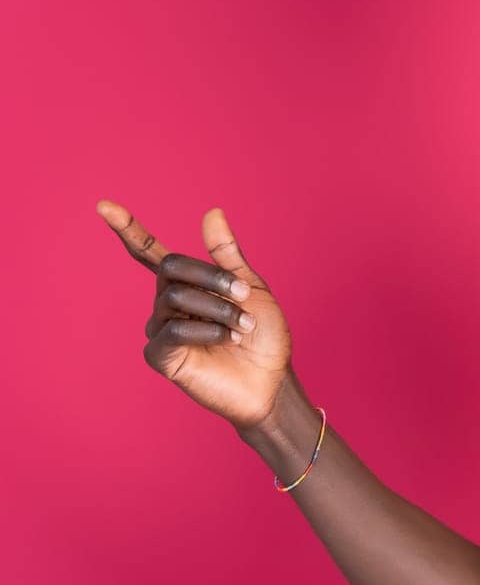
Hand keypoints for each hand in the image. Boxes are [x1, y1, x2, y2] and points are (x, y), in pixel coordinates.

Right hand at [98, 201, 294, 430]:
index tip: (103, 205)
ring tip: (242, 326)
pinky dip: (205, 330)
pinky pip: (172, 330)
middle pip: (171, 268)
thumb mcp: (250, 287)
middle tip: (243, 295)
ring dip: (218, 308)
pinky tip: (224, 339)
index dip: (128, 229)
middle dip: (211, 277)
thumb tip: (211, 212)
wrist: (271, 379)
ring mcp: (160, 329)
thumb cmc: (262, 336)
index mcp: (187, 284)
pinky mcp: (160, 356)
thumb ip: (226, 254)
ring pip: (175, 298)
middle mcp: (167, 304)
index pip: (150, 252)